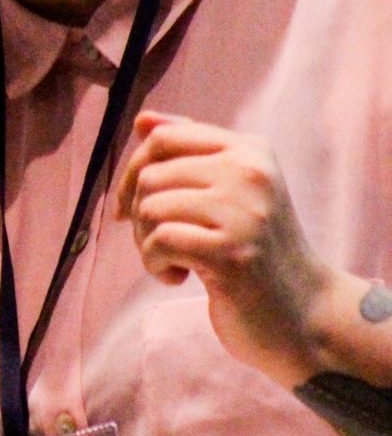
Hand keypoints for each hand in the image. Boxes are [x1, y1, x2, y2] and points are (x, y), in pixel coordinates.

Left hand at [115, 111, 329, 386]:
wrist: (305, 315)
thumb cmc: (255, 251)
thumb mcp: (228, 193)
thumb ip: (187, 154)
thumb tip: (141, 120)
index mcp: (249, 150)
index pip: (163, 137)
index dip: (132, 170)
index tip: (128, 205)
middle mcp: (249, 172)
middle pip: (150, 175)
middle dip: (138, 214)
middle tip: (159, 244)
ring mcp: (244, 212)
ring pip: (150, 208)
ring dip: (146, 242)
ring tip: (174, 260)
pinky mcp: (231, 252)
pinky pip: (159, 242)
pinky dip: (154, 264)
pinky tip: (178, 277)